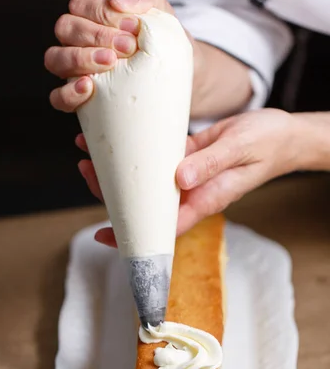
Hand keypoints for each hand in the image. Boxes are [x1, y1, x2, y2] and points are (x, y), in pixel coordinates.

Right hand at [44, 0, 172, 112]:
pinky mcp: (76, 97)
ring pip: (55, 59)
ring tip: (109, 63)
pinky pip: (59, 97)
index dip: (102, 13)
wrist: (171, 77)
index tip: (131, 26)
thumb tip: (118, 0)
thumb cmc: (159, 43)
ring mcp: (73, 68)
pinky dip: (69, 94)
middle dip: (96, 36)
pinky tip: (88, 88)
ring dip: (79, 60)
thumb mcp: (158, 13)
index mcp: (92, 13)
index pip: (81, 3)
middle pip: (65, 28)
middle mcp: (78, 39)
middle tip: (127, 47)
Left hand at [76, 108, 300, 245]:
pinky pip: (154, 158)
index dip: (133, 234)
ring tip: (89, 152)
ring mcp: (186, 175)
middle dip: (113, 194)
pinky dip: (134, 151)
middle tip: (87, 170)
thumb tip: (179, 179)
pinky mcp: (185, 157)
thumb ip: (211, 164)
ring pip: (145, 182)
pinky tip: (115, 137)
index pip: (163, 226)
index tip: (103, 236)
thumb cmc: (267, 144)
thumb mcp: (240, 149)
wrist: (282, 133)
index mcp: (204, 199)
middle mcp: (191, 192)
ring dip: (118, 171)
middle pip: (145, 204)